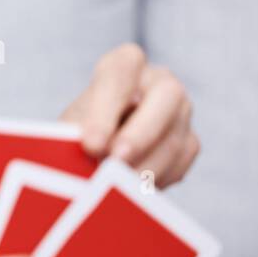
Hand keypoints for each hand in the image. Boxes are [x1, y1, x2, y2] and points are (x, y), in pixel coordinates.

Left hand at [62, 43, 199, 187]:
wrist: (93, 151)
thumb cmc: (76, 131)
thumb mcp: (69, 128)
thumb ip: (78, 134)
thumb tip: (91, 155)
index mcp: (124, 65)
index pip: (121, 71)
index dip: (107, 109)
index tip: (91, 144)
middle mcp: (159, 81)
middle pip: (167, 94)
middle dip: (141, 133)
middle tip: (115, 163)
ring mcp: (180, 111)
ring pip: (174, 136)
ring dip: (145, 166)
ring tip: (115, 188)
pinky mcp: (188, 143)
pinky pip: (179, 163)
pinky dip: (154, 180)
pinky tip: (129, 191)